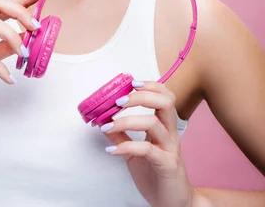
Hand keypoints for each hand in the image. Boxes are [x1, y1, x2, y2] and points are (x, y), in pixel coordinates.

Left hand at [100, 81, 193, 206]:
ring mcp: (170, 149)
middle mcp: (170, 134)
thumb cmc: (156, 175)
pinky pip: (147, 150)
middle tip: (119, 101)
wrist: (173, 205)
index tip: (132, 83)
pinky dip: (126, 146)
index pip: (165, 96)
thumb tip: (103, 121)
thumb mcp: (135, 153)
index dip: (151, 86)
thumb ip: (122, 136)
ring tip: (108, 126)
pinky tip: (112, 150)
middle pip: (164, 103)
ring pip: (154, 123)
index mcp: (165, 127)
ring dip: (128, 120)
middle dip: (140, 96)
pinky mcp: (167, 165)